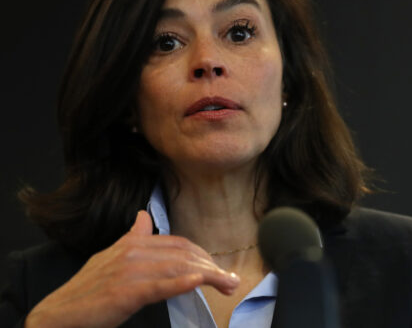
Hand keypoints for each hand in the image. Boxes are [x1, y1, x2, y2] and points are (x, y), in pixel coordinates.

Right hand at [25, 211, 238, 327]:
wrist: (59, 314)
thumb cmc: (88, 290)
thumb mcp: (110, 257)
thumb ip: (132, 238)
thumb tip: (143, 217)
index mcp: (132, 243)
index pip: (179, 244)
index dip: (203, 256)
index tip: (219, 269)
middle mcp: (133, 252)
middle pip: (184, 255)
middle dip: (212, 267)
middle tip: (232, 281)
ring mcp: (130, 271)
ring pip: (179, 269)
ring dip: (209, 276)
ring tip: (228, 286)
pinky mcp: (126, 292)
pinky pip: (161, 285)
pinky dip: (183, 282)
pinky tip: (200, 282)